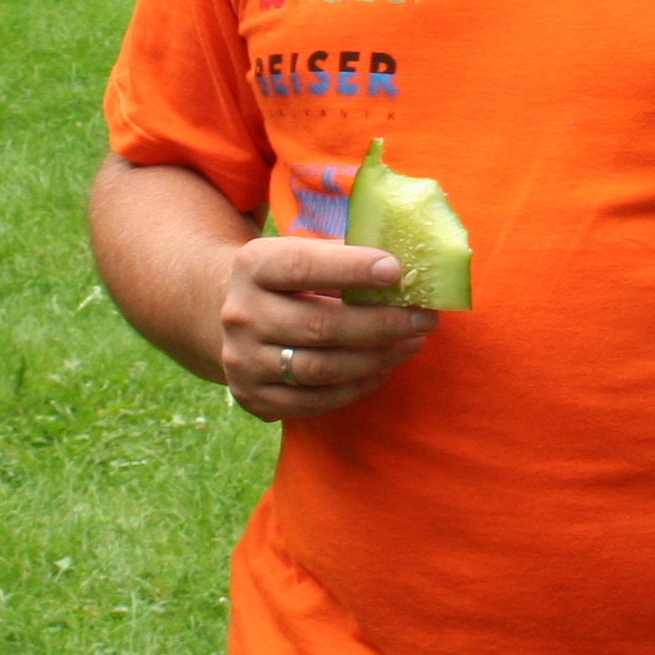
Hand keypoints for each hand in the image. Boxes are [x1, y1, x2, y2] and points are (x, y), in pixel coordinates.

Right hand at [216, 235, 434, 420]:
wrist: (230, 314)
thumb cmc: (289, 280)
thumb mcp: (303, 253)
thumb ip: (345, 255)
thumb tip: (408, 264)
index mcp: (253, 266)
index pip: (302, 266)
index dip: (350, 269)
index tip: (396, 270)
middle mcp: (241, 314)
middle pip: (319, 326)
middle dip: (381, 324)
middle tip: (424, 319)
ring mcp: (243, 361)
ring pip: (320, 369)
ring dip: (376, 359)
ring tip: (412, 344)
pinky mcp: (254, 398)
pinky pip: (314, 401)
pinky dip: (356, 387)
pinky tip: (383, 370)